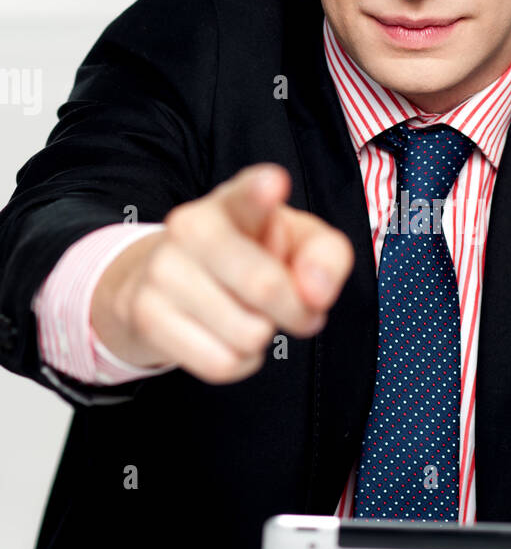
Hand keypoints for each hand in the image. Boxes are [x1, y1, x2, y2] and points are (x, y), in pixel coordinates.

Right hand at [91, 163, 353, 382]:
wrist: (167, 281)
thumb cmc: (248, 257)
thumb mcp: (297, 244)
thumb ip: (326, 257)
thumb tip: (314, 293)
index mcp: (235, 202)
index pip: (246, 194)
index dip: (260, 192)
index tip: (273, 184)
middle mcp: (191, 226)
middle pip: (265, 288)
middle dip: (297, 312)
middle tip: (297, 310)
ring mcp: (163, 270)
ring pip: (248, 334)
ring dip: (262, 337)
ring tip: (248, 316)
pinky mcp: (146, 315)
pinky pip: (222, 363)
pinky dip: (240, 361)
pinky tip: (228, 338)